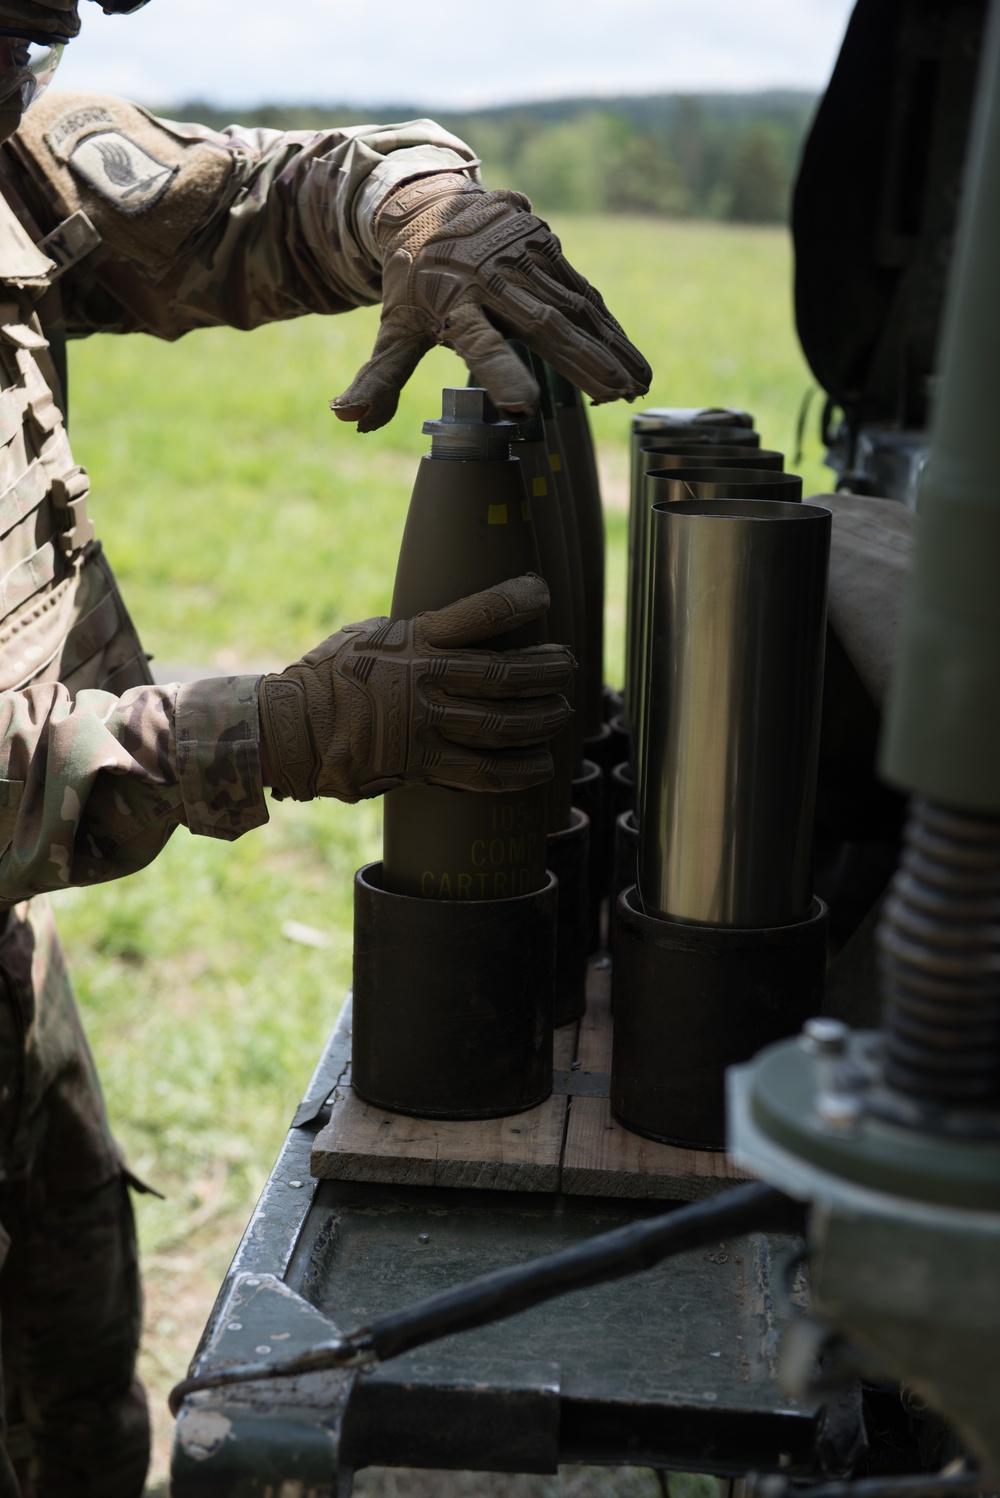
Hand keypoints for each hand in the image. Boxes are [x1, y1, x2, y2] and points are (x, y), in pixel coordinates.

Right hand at [258, 575, 573, 802]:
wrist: (290, 729)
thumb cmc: (326, 677)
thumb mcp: (367, 636)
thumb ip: (410, 633)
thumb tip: (444, 627)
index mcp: (415, 639)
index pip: (480, 614)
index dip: (518, 600)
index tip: (542, 592)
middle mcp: (427, 680)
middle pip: (506, 675)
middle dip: (547, 671)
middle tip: (567, 667)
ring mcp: (426, 724)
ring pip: (504, 723)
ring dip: (542, 718)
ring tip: (562, 710)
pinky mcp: (422, 764)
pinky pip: (484, 772)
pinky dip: (519, 771)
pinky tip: (541, 766)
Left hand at [332, 174, 651, 431]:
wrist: (429, 201)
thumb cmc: (414, 281)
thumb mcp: (393, 327)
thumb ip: (378, 378)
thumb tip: (346, 418)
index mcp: (454, 304)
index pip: (479, 345)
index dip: (500, 375)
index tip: (523, 409)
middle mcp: (493, 278)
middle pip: (542, 325)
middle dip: (582, 361)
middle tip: (614, 396)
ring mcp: (525, 257)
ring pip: (574, 309)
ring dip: (610, 348)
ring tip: (637, 386)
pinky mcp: (548, 247)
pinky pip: (584, 294)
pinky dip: (610, 328)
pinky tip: (633, 359)